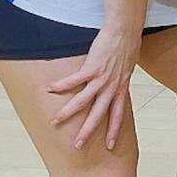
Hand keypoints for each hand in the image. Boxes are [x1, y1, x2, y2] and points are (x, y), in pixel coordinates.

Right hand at [48, 28, 139, 149]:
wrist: (125, 31)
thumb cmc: (127, 46)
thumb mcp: (127, 68)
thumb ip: (120, 79)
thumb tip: (115, 85)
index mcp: (120, 88)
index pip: (118, 115)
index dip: (114, 130)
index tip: (110, 145)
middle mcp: (112, 87)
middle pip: (98, 115)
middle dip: (87, 131)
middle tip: (78, 146)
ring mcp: (102, 79)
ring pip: (82, 102)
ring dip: (67, 113)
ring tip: (54, 121)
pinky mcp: (92, 68)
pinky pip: (73, 81)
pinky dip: (60, 86)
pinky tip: (49, 89)